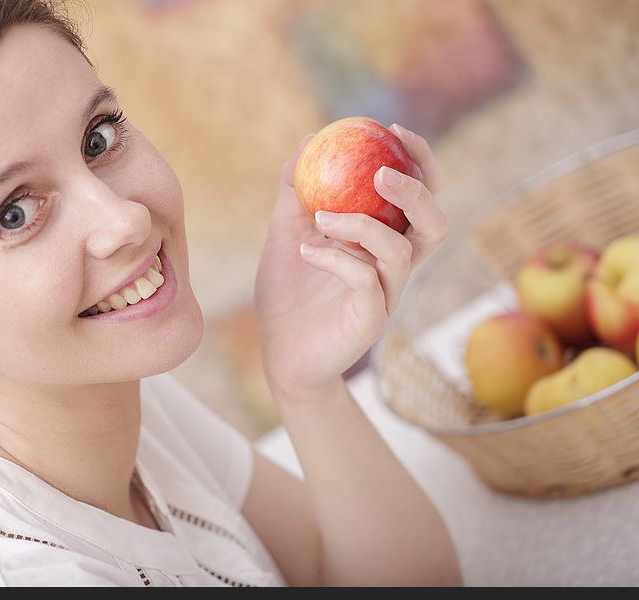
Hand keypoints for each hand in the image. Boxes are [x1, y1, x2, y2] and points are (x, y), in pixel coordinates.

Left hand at [254, 124, 447, 400]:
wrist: (280, 354)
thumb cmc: (288, 294)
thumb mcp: (285, 234)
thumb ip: (295, 192)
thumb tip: (309, 140)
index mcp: (383, 242)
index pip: (419, 197)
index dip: (417, 161)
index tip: (390, 131)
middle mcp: (394, 267)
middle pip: (433, 223)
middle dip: (415, 191)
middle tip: (380, 171)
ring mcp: (387, 295)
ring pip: (401, 251)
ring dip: (363, 225)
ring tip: (321, 217)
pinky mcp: (370, 320)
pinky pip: (366, 281)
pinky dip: (336, 258)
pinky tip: (305, 250)